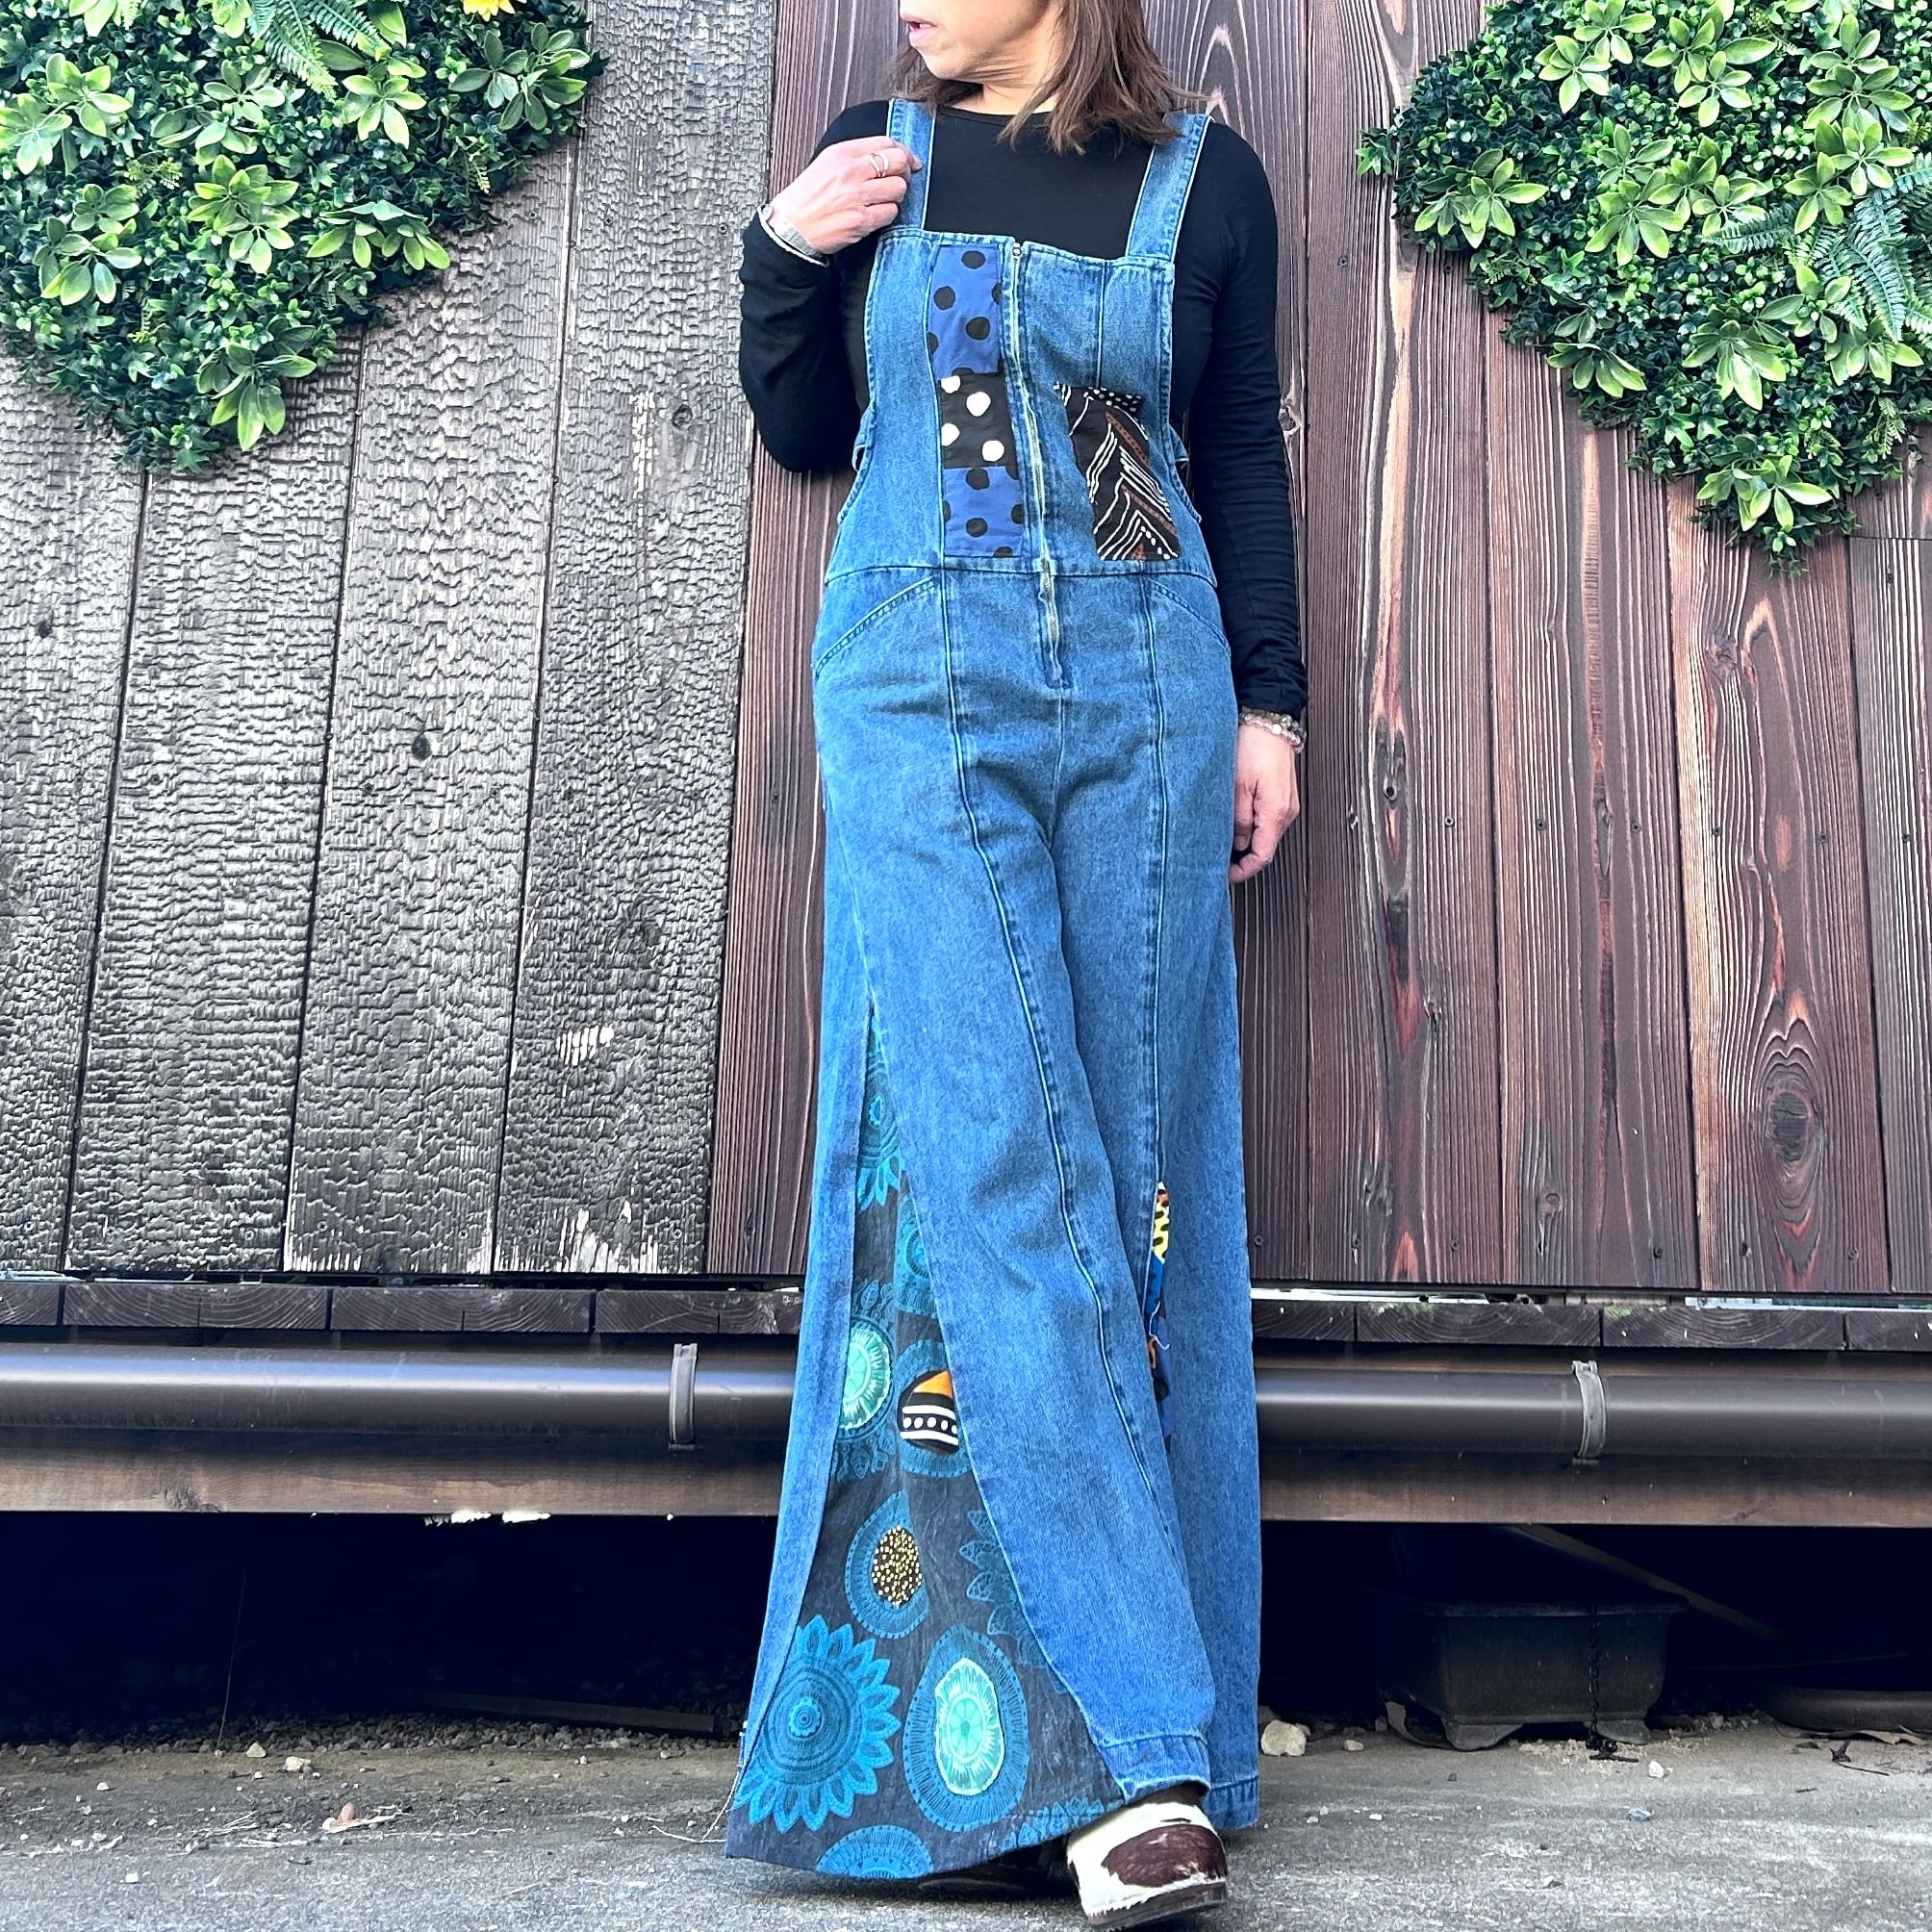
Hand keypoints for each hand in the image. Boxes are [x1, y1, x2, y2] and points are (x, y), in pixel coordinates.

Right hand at [769, 137, 921, 255]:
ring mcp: (857, 196)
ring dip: (895, 196)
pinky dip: (887, 215)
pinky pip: (891, 213)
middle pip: (898, 162)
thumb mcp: (825, 164)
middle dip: (905, 172)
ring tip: (881, 200)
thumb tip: (884, 156)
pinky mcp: (862, 220)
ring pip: (899, 188)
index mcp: (842, 153)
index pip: (886, 143)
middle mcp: (851, 171)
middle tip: (900, 180)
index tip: (910, 160)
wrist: (790, 227)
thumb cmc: (806, 199)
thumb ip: (854, 157)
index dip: (904, 152)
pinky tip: (874, 215)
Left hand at [1229, 723, 1300, 882]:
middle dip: (1242, 857)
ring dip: (1245, 840)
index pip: (1262, 856)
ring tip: (1221, 839)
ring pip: (1265, 833)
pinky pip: (1266, 819)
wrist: (1269, 719)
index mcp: (1276, 812)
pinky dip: (1251, 826)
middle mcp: (1286, 811)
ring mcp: (1286, 803)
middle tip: (1217, 858)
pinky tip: (1234, 821)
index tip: (1225, 875)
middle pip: (1265, 847)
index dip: (1243, 871)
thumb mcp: (1237, 786)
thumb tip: (1237, 843)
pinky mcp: (1282, 794)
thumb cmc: (1254, 746)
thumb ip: (1238, 819)